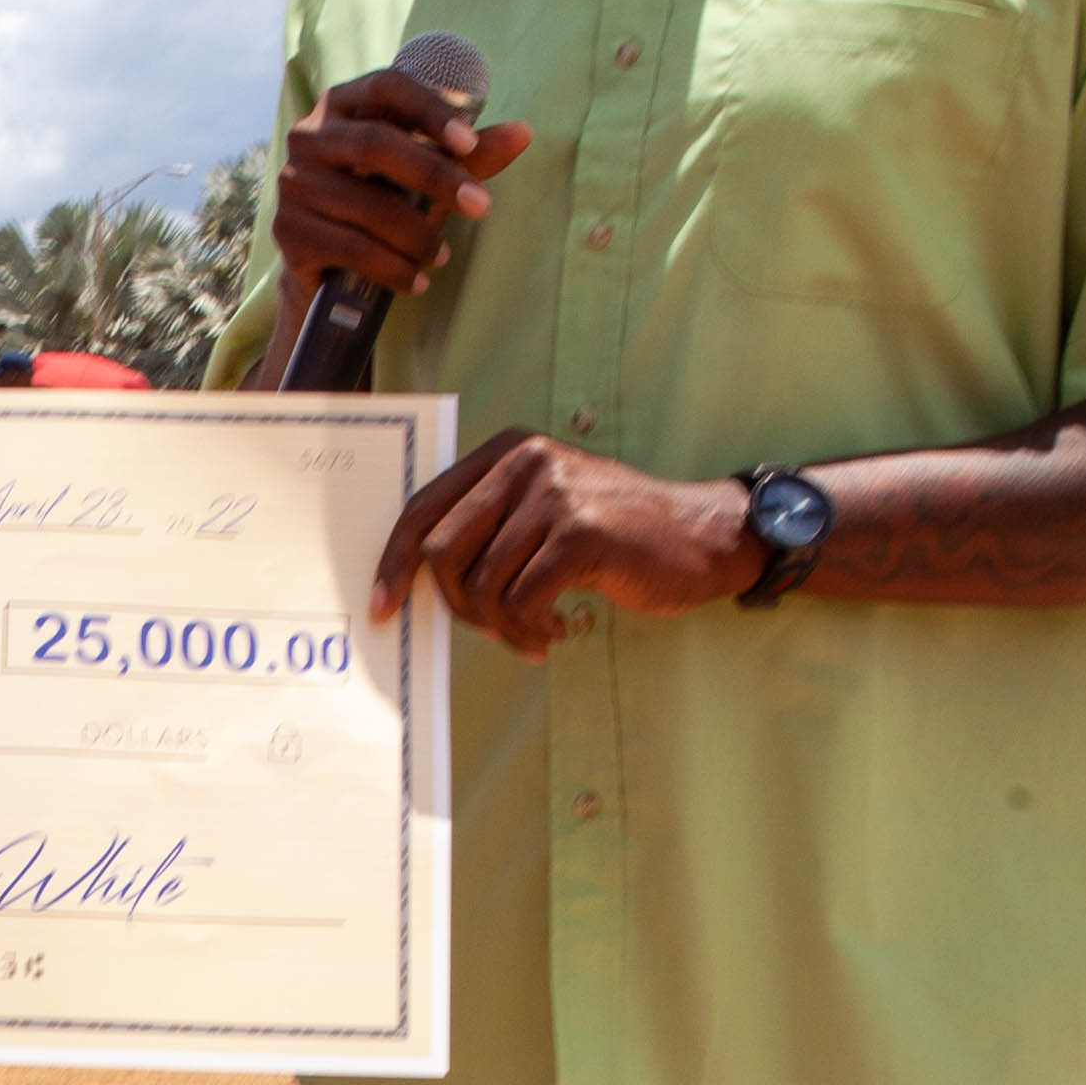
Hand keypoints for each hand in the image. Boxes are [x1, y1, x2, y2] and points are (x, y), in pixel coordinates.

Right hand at [264, 66, 535, 368]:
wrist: (328, 267)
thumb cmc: (384, 202)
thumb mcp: (428, 174)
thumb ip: (470, 155)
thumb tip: (524, 132)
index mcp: (344, 104)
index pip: (388, 88)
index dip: (430, 110)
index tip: (470, 143)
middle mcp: (309, 136)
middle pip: (375, 144)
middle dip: (435, 177)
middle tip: (481, 207)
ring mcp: (294, 184)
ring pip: (368, 206)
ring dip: (417, 235)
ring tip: (442, 255)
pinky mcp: (289, 232)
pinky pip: (352, 248)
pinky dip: (394, 268)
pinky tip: (417, 281)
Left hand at [373, 433, 750, 654]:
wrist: (701, 536)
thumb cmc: (615, 535)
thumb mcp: (545, 510)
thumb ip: (489, 528)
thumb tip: (421, 580)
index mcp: (506, 452)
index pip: (423, 508)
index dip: (394, 562)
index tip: (384, 606)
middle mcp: (525, 462)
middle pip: (442, 551)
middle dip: (458, 606)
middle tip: (492, 629)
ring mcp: (554, 495)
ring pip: (482, 584)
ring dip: (502, 626)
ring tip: (534, 633)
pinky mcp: (581, 534)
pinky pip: (522, 601)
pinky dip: (531, 629)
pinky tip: (558, 630)